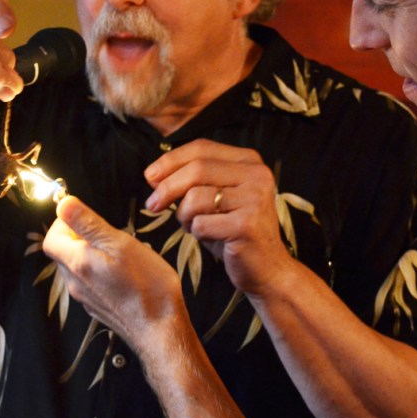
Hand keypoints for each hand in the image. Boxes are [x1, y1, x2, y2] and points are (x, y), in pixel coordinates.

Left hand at [43, 196, 186, 351]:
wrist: (160, 330)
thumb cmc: (147, 286)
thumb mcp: (120, 243)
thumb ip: (88, 223)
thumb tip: (63, 204)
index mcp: (77, 263)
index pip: (50, 239)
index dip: (63, 224)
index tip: (85, 218)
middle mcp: (75, 283)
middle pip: (62, 253)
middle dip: (78, 238)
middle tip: (107, 234)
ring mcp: (85, 298)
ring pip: (76, 268)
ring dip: (90, 254)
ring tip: (118, 253)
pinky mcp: (98, 307)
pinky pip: (89, 283)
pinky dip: (99, 272)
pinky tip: (122, 273)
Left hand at [143, 139, 296, 296]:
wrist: (266, 269)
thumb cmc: (233, 232)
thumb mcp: (212, 200)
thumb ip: (189, 182)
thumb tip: (152, 175)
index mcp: (249, 161)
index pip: (202, 148)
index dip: (171, 160)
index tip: (150, 176)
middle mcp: (256, 175)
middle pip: (197, 168)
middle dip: (167, 187)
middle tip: (152, 205)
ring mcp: (254, 199)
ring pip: (195, 197)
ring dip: (184, 216)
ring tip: (193, 226)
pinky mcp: (247, 224)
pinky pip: (201, 223)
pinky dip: (196, 233)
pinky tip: (209, 237)